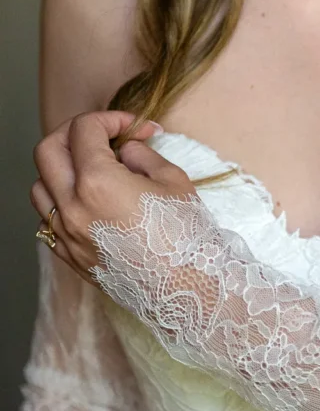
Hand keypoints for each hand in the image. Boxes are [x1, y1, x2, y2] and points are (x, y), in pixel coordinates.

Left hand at [30, 110, 197, 285]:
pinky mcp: (70, 256)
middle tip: (102, 135)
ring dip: (62, 169)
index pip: (84, 130)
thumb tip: (124, 149)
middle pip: (48, 150)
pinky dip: (62, 202)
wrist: (187, 291)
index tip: (133, 127)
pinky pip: (50, 219)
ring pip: (40, 186)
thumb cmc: (187, 236)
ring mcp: (67, 234)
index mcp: (98, 182)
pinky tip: (89, 202)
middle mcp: (73, 207)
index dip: (110, 119)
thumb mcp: (173, 181)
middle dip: (74, 133)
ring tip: (93, 171)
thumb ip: (141, 155)